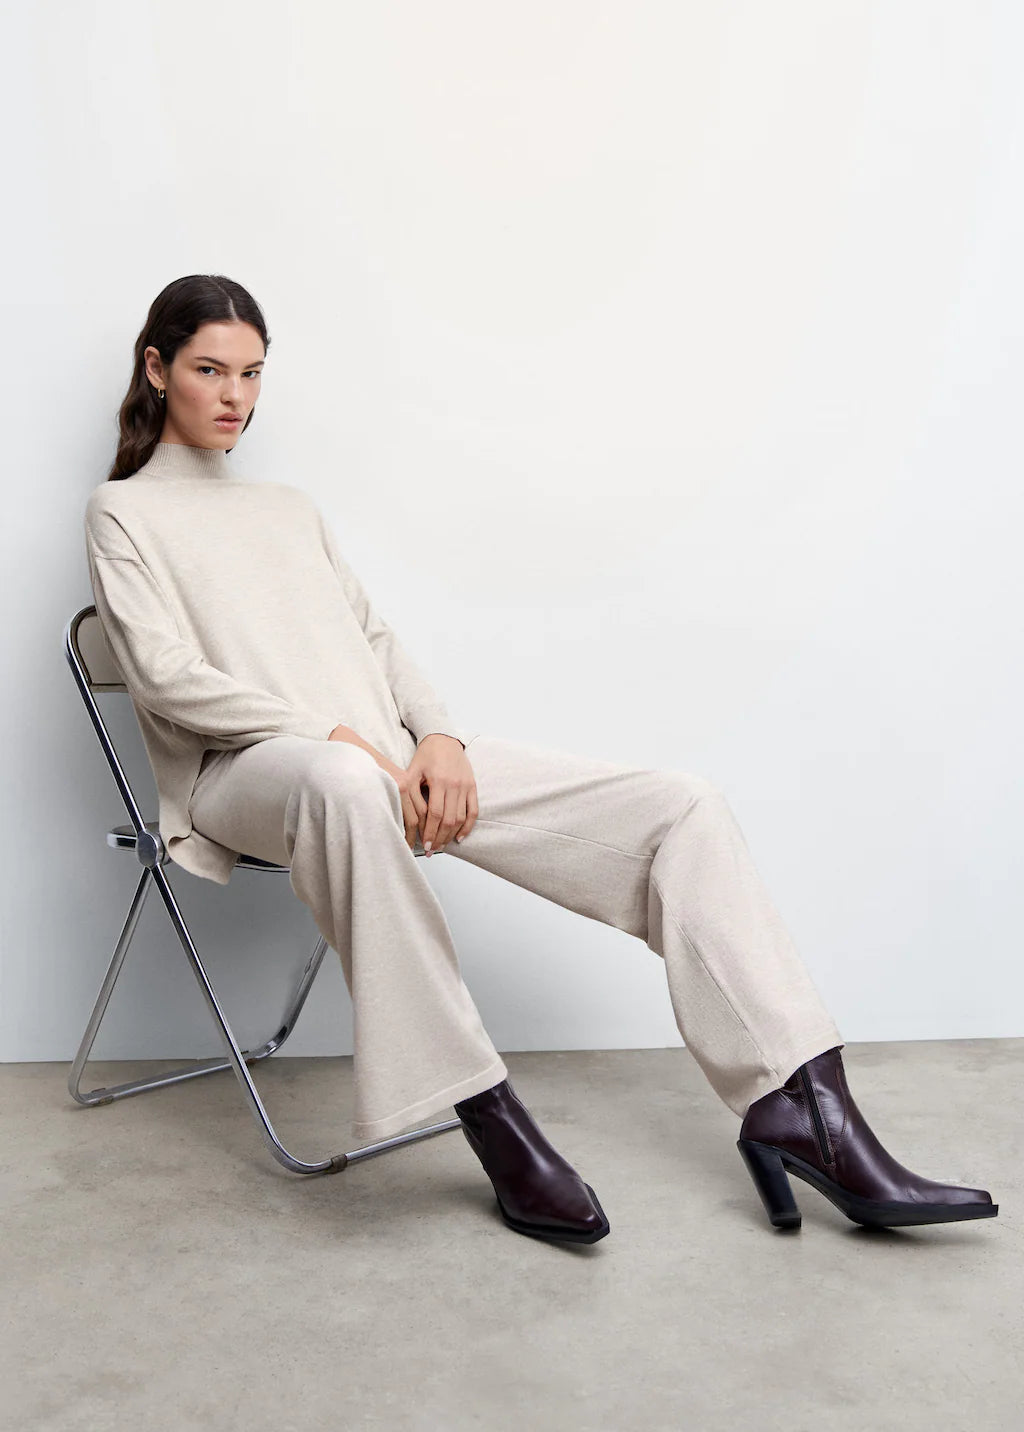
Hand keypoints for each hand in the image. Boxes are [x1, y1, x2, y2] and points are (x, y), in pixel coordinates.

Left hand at [406, 734, 477, 854]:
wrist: (444, 738)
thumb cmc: (425, 755)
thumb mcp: (412, 771)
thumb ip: (410, 793)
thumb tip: (408, 818)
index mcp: (438, 781)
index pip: (435, 814)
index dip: (430, 832)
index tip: (425, 845)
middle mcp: (454, 784)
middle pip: (448, 820)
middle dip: (440, 838)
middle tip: (432, 850)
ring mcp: (465, 786)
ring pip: (460, 818)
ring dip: (451, 835)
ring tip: (442, 845)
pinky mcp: (472, 786)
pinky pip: (473, 810)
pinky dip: (468, 826)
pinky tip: (460, 837)